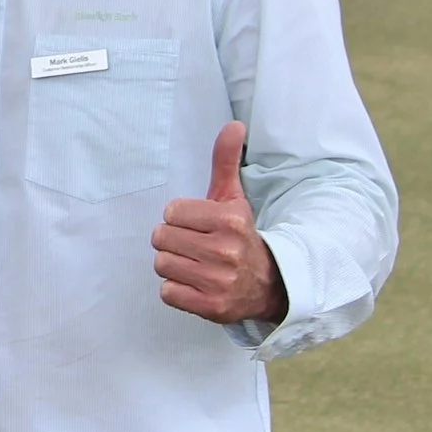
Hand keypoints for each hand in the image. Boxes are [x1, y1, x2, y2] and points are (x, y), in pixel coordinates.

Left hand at [154, 122, 285, 325]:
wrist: (269, 284)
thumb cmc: (241, 236)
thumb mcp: (234, 198)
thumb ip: (226, 161)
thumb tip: (234, 125)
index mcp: (230, 221)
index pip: (171, 212)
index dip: (180, 218)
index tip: (200, 226)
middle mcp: (226, 251)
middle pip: (161, 238)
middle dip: (174, 241)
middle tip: (196, 246)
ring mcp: (219, 282)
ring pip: (162, 265)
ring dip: (174, 265)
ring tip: (197, 265)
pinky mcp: (211, 307)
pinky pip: (167, 292)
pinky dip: (177, 290)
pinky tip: (196, 284)